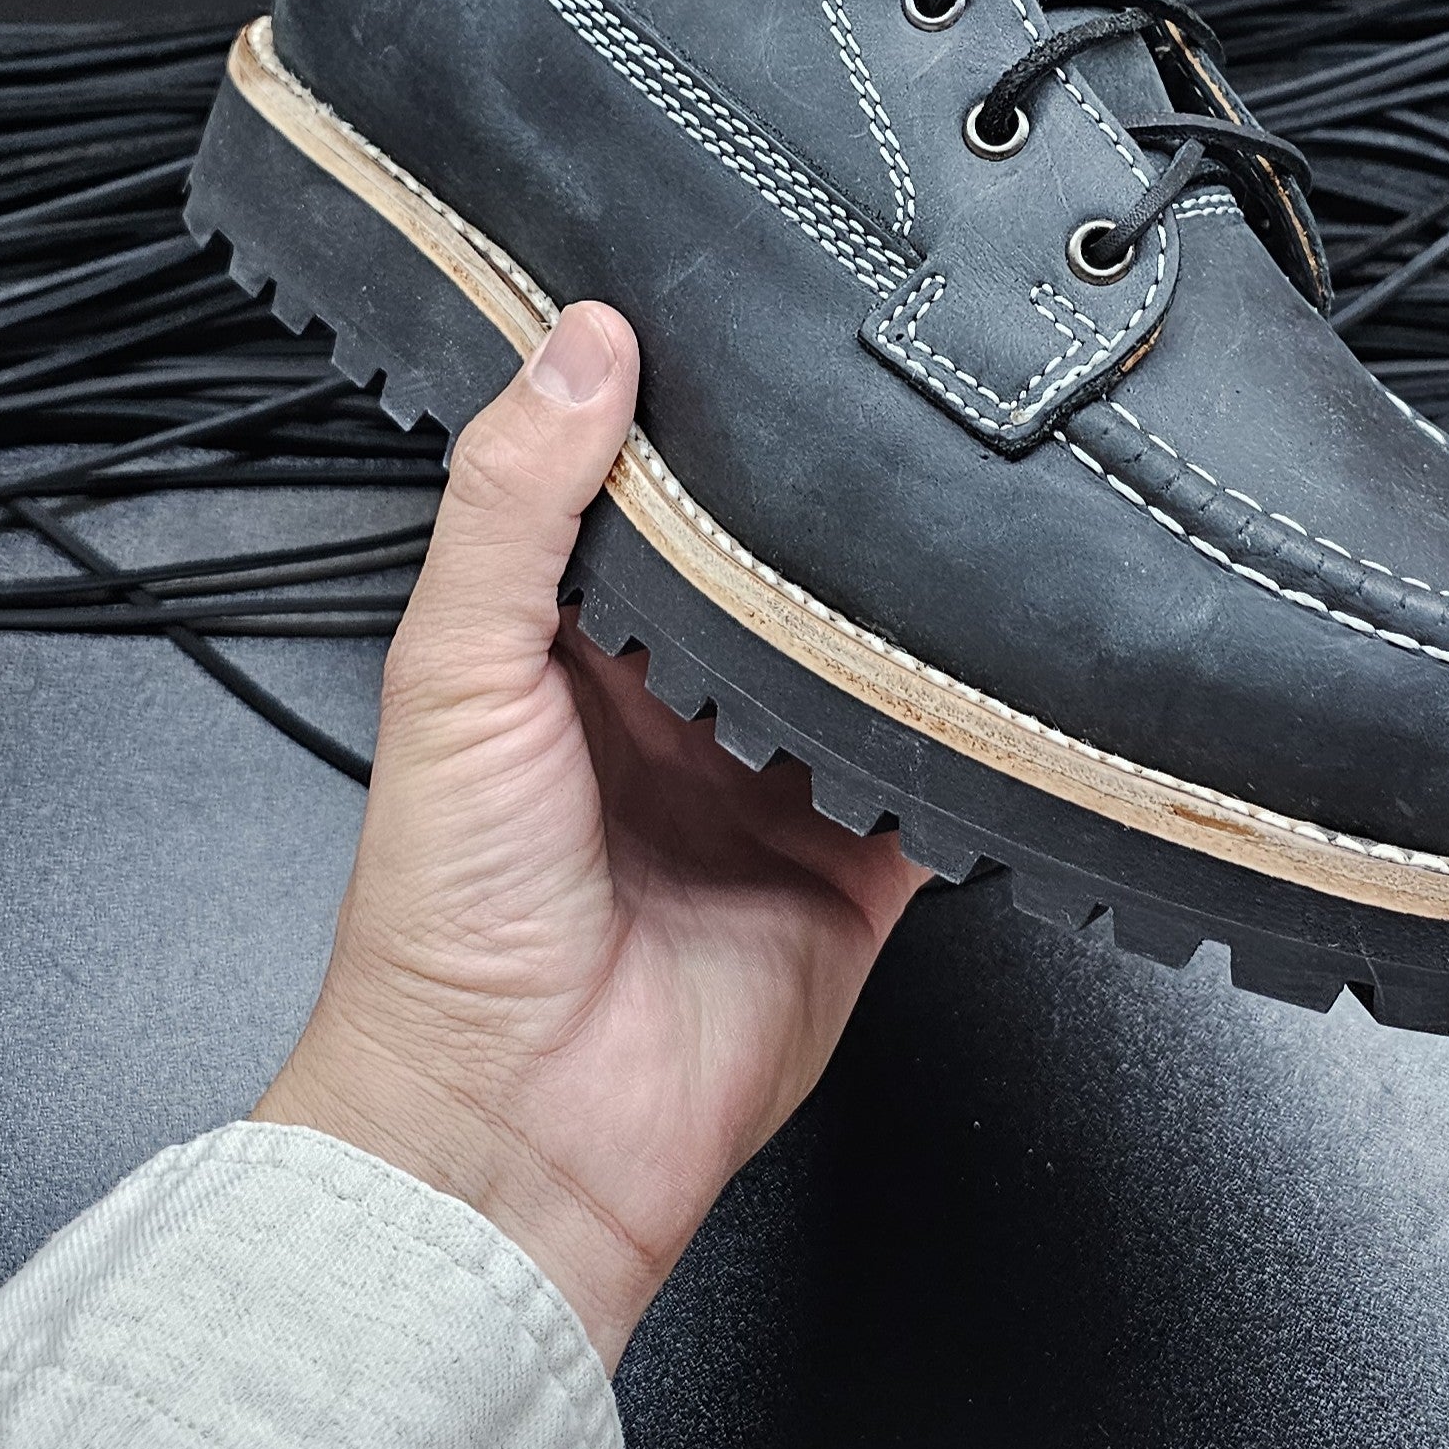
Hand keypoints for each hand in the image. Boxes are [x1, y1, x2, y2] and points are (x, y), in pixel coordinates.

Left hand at [254, 303, 927, 1365]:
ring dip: (908, 606)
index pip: (649, 491)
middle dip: (826, 505)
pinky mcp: (856, 861)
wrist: (519, 1127)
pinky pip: (942, 774)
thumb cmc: (446, 922)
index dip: (691, 415)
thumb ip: (515, 504)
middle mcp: (680, 701)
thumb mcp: (452, 669)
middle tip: (884, 405)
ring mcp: (774, 779)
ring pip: (871, 654)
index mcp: (574, 643)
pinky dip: (977, 731)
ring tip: (956, 511)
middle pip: (778, 566)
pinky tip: (1002, 668)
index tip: (747, 321)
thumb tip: (580, 345)